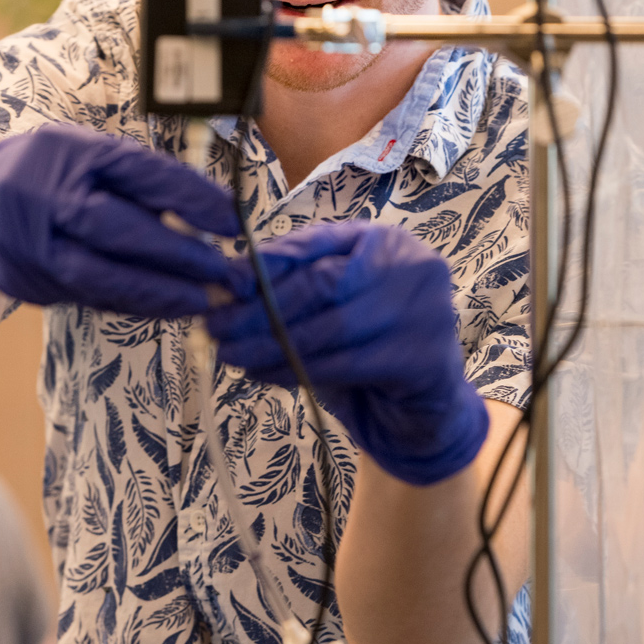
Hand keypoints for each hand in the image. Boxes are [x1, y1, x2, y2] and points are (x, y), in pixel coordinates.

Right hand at [0, 124, 240, 315]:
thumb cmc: (54, 173)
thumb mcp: (91, 155)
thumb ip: (140, 181)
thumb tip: (210, 214)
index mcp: (73, 153)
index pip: (139, 173)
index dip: (190, 198)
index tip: (233, 221)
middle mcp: (47, 197)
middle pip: (116, 228)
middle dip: (177, 254)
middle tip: (225, 272)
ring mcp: (34, 245)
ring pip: (101, 276)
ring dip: (159, 292)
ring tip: (205, 301)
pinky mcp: (33, 283)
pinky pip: (91, 298)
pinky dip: (135, 304)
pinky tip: (170, 307)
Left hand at [208, 222, 488, 485]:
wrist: (425, 404)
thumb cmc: (369, 340)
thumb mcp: (335, 300)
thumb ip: (297, 283)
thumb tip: (230, 280)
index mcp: (384, 239)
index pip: (317, 243)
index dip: (267, 263)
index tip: (225, 283)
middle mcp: (411, 264)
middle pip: (321, 283)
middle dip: (262, 307)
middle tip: (217, 326)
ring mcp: (425, 310)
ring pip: (329, 328)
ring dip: (271, 344)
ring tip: (232, 353)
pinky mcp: (424, 358)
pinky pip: (344, 365)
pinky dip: (297, 370)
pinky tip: (265, 373)